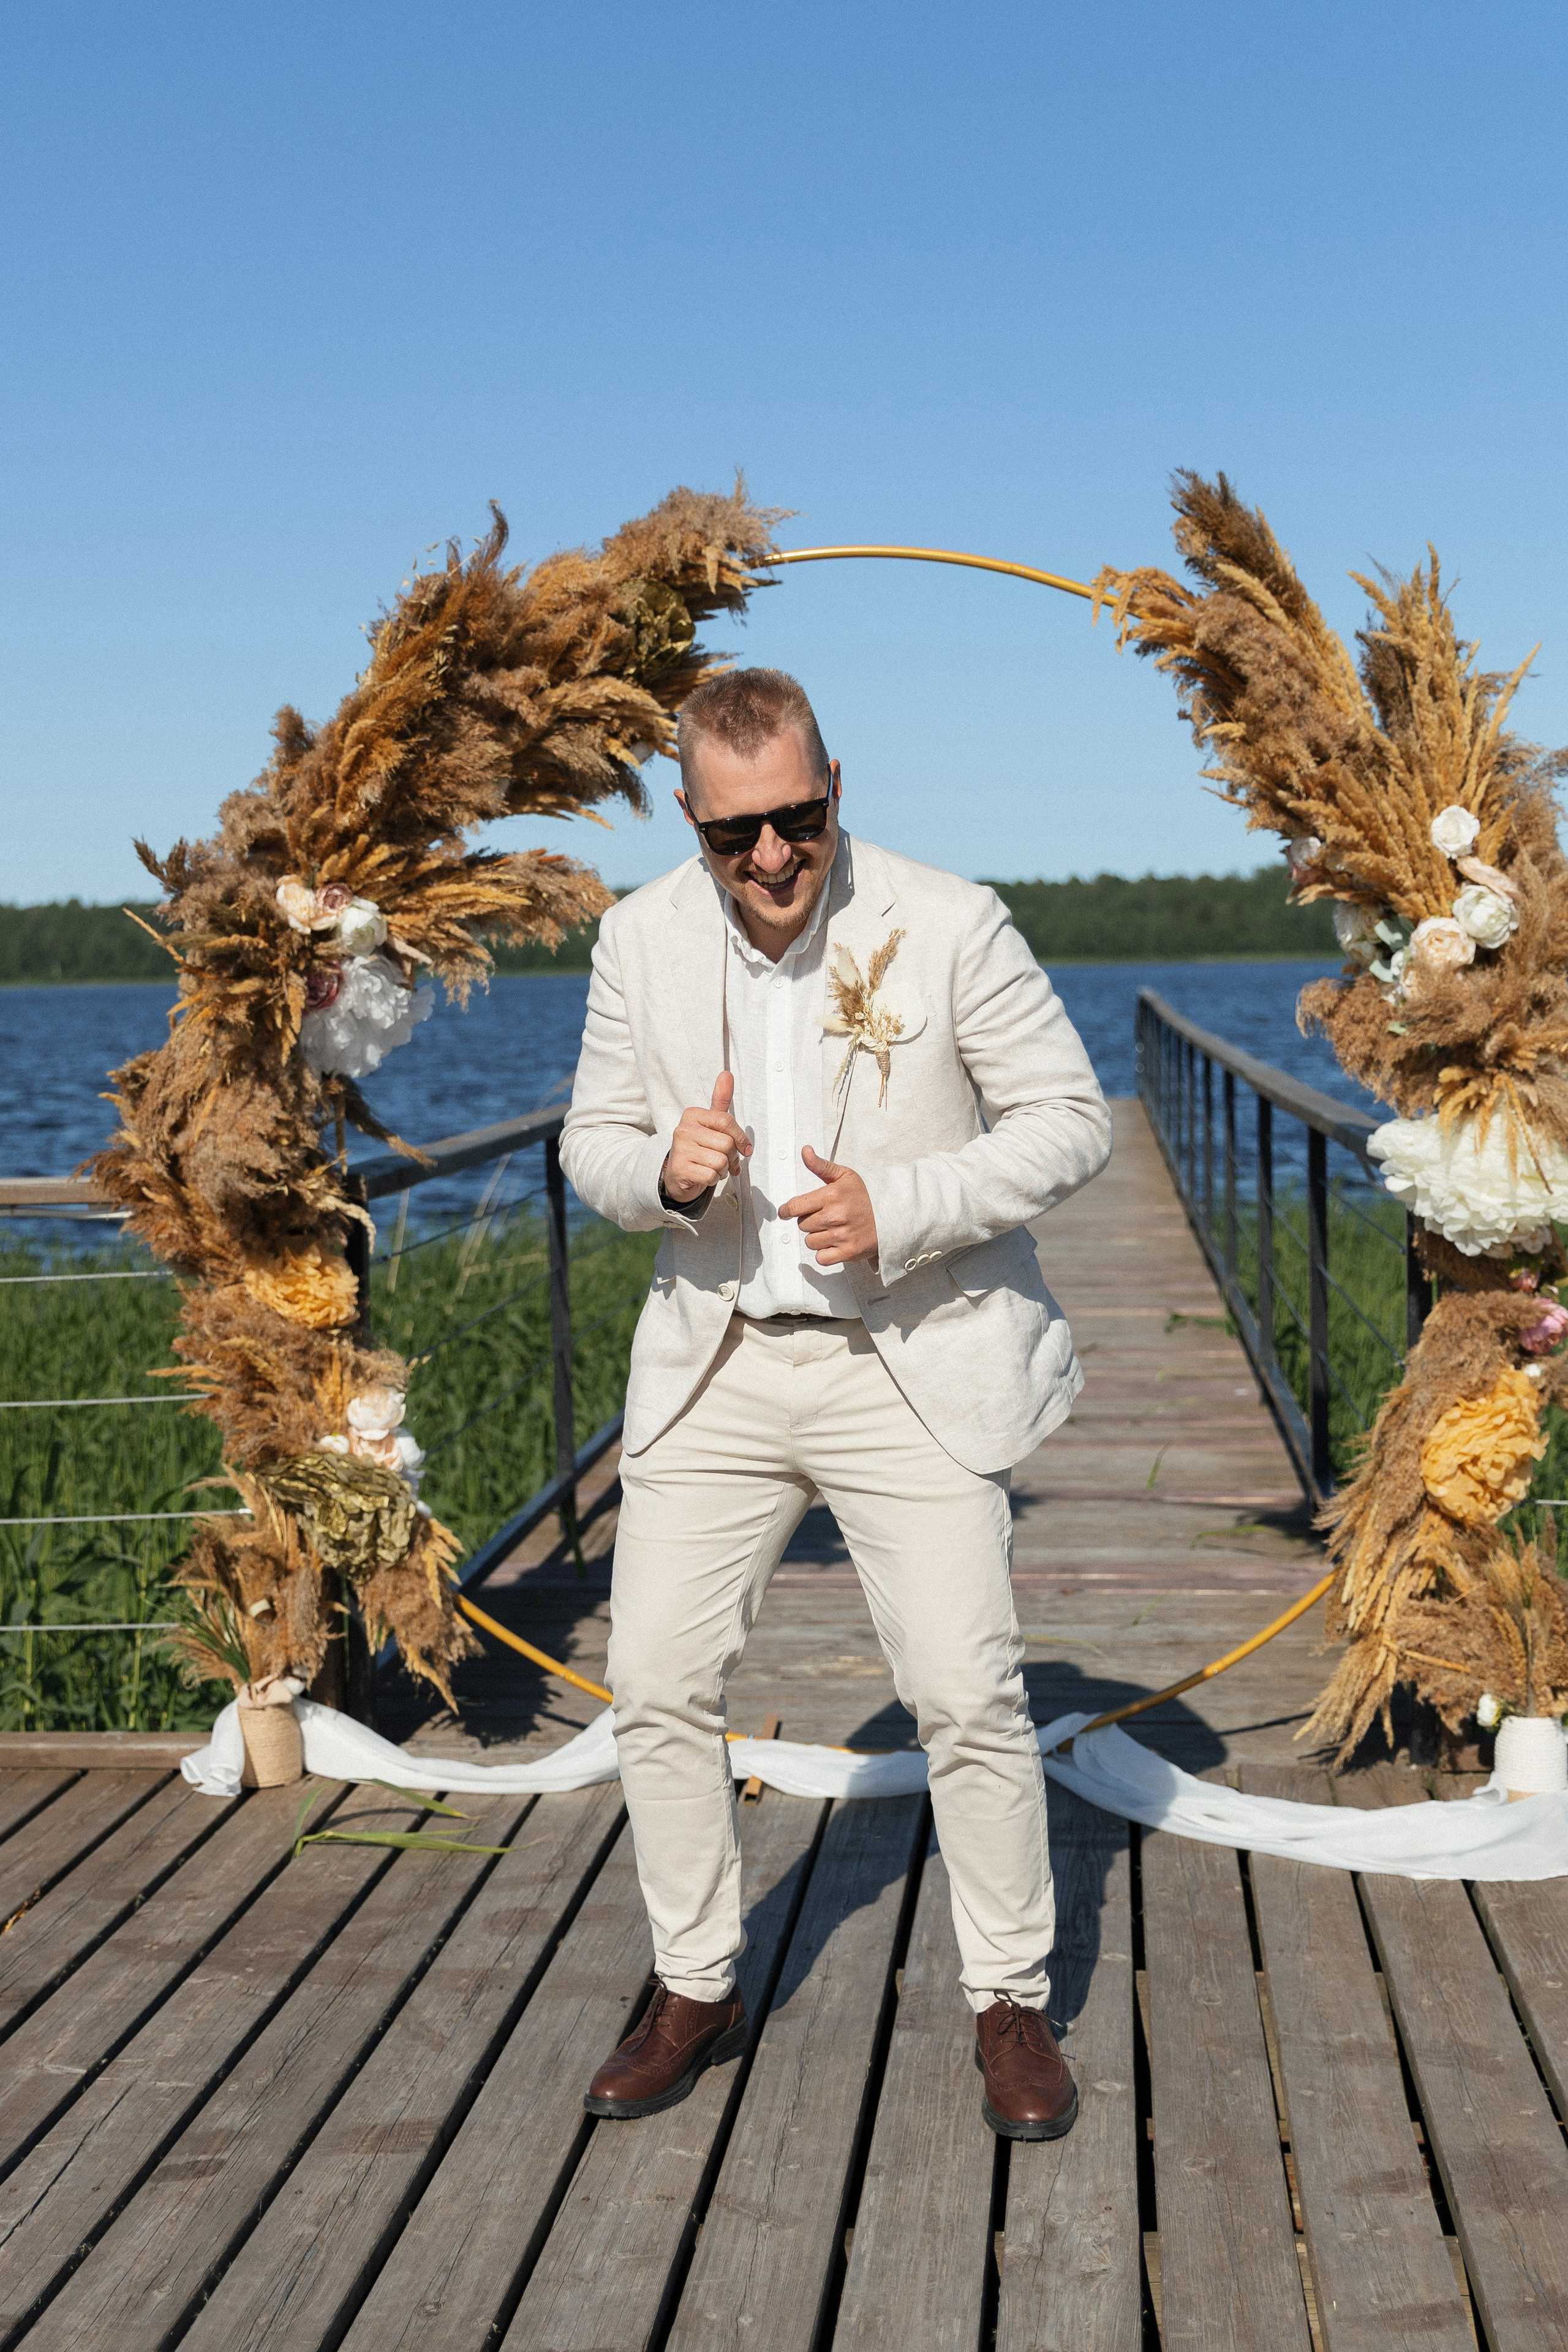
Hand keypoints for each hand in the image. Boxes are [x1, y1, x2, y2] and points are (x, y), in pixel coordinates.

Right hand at [662, 1072, 751, 1203]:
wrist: (678, 1175)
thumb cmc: (700, 1147)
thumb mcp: (711, 1123)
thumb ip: (721, 1100)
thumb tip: (727, 1074)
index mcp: (692, 1114)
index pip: (726, 1121)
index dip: (741, 1138)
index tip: (746, 1148)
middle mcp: (684, 1129)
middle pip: (726, 1144)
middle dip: (732, 1157)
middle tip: (725, 1161)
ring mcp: (680, 1149)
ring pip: (721, 1162)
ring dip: (723, 1170)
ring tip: (713, 1168)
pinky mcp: (680, 1169)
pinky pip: (711, 1176)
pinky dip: (714, 1179)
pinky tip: (705, 1175)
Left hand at [780, 1145, 878, 1266]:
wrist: (892, 1214)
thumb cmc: (865, 1195)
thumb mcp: (844, 1175)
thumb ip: (820, 1165)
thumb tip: (805, 1150)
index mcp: (830, 1196)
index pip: (794, 1207)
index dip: (786, 1211)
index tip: (786, 1212)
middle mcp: (834, 1216)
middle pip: (802, 1225)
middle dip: (810, 1221)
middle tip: (826, 1217)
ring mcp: (841, 1236)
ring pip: (810, 1242)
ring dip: (817, 1237)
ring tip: (833, 1230)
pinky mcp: (848, 1252)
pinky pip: (821, 1258)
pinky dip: (825, 1253)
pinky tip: (835, 1243)